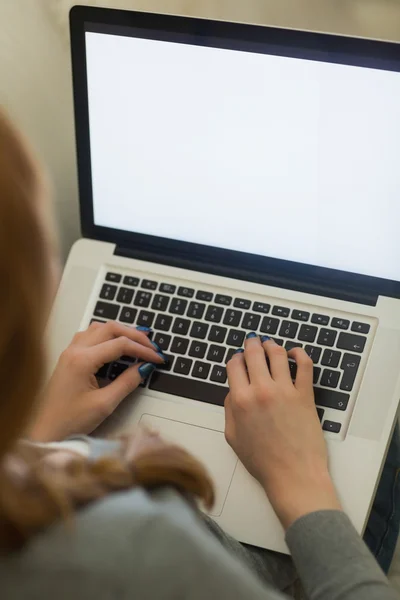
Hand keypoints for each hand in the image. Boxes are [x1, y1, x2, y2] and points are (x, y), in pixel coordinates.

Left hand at [28, 322, 165, 441]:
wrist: (45, 432)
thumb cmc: (69, 422)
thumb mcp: (104, 404)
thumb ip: (127, 383)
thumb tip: (144, 368)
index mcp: (82, 360)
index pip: (120, 344)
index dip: (143, 349)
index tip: (157, 358)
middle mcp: (74, 351)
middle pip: (110, 328)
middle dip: (134, 335)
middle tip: (152, 346)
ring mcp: (69, 352)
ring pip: (99, 328)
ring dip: (120, 331)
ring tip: (138, 339)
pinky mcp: (69, 358)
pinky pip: (89, 336)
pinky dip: (107, 335)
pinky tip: (115, 344)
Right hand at [225, 335, 340, 528]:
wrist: (293, 476)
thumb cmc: (262, 461)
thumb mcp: (233, 437)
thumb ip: (229, 409)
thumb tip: (233, 390)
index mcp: (240, 400)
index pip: (234, 365)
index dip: (235, 358)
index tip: (237, 358)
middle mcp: (261, 390)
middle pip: (254, 354)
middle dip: (251, 344)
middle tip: (252, 341)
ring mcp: (285, 391)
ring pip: (277, 354)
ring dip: (271, 345)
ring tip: (270, 344)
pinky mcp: (305, 395)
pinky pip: (305, 366)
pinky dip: (300, 354)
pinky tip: (294, 353)